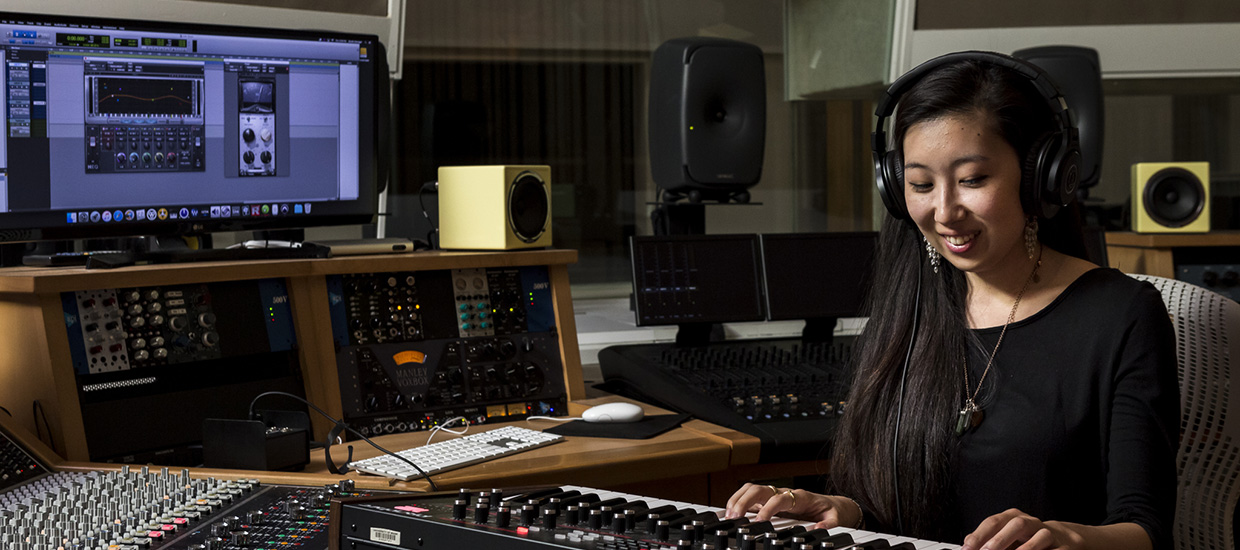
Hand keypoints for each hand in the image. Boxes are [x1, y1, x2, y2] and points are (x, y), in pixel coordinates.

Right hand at [722, 483, 858, 528]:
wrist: (833, 505)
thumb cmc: (831, 511)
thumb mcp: (836, 518)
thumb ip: (829, 524)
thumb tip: (819, 528)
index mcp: (801, 497)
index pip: (780, 498)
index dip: (768, 508)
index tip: (759, 520)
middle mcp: (785, 493)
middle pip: (760, 489)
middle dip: (744, 500)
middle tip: (735, 516)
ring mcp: (776, 495)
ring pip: (752, 490)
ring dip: (738, 499)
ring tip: (729, 515)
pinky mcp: (770, 500)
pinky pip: (751, 496)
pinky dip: (739, 502)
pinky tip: (732, 513)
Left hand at [963, 509, 1083, 549]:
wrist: (1063, 539)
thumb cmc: (1027, 539)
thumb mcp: (1006, 537)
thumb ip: (988, 540)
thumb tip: (967, 545)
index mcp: (1013, 517)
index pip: (994, 521)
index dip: (979, 535)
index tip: (967, 548)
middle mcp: (1031, 522)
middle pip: (1016, 524)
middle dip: (1000, 539)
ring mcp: (1049, 533)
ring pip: (1040, 537)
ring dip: (1026, 549)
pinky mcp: (1065, 546)